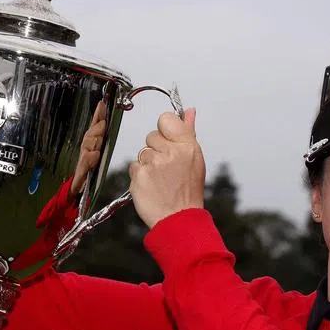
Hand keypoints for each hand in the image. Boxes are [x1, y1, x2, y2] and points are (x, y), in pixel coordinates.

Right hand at [70, 100, 107, 198]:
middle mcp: (85, 149)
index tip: (101, 104)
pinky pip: (84, 163)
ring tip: (99, 138)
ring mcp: (82, 159)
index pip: (94, 126)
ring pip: (86, 147)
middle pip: (89, 135)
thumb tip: (104, 123)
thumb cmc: (87, 171)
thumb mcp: (97, 154)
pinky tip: (94, 154)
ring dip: (93, 141)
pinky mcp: (80, 171)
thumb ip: (100, 141)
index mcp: (91, 144)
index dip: (97, 115)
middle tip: (103, 123)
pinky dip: (90, 158)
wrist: (77, 189)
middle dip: (96, 128)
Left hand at [129, 108, 204, 228]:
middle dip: (156, 149)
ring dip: (148, 164)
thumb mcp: (195, 159)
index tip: (168, 140)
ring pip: (142, 152)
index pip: (165, 119)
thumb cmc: (188, 189)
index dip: (165, 130)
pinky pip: (133, 166)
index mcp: (187, 146)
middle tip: (167, 167)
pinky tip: (151, 186)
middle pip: (151, 136)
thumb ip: (188, 132)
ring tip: (160, 179)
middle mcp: (170, 152)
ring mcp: (153, 164)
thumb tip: (189, 111)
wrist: (178, 218)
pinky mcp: (139, 176)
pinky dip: (140, 175)